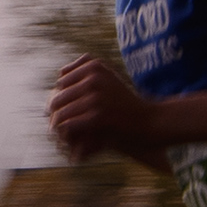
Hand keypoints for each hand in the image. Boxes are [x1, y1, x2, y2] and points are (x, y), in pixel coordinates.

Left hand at [47, 53, 163, 164]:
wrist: (149, 121)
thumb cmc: (126, 103)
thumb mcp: (109, 79)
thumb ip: (87, 73)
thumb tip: (60, 73)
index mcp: (95, 66)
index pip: (62, 81)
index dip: (62, 96)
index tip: (68, 109)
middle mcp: (94, 78)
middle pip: (58, 97)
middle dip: (57, 113)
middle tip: (59, 125)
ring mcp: (96, 97)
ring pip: (60, 113)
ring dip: (58, 126)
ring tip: (62, 134)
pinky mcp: (98, 116)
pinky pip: (68, 125)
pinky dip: (67, 135)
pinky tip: (71, 141)